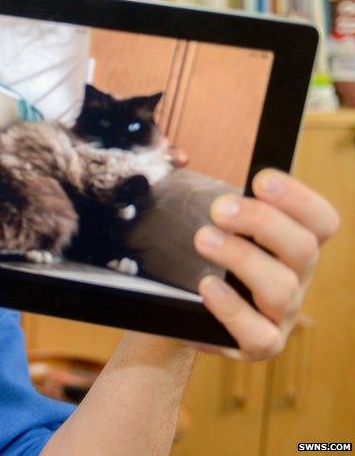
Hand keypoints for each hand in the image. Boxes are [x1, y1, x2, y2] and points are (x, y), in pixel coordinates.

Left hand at [191, 168, 338, 359]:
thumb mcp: (218, 227)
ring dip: (242, 258)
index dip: (299, 199)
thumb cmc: (208, 258)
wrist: (184, 308)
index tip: (260, 179)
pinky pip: (258, 334)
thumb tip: (179, 157)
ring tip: (203, 239)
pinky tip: (207, 287)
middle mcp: (296, 278)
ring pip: (282, 289)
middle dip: (262, 223)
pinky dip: (232, 309)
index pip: (322, 221)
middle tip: (220, 208)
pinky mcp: (260, 344)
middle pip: (303, 249)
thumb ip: (220, 200)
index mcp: (294, 245)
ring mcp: (282, 315)